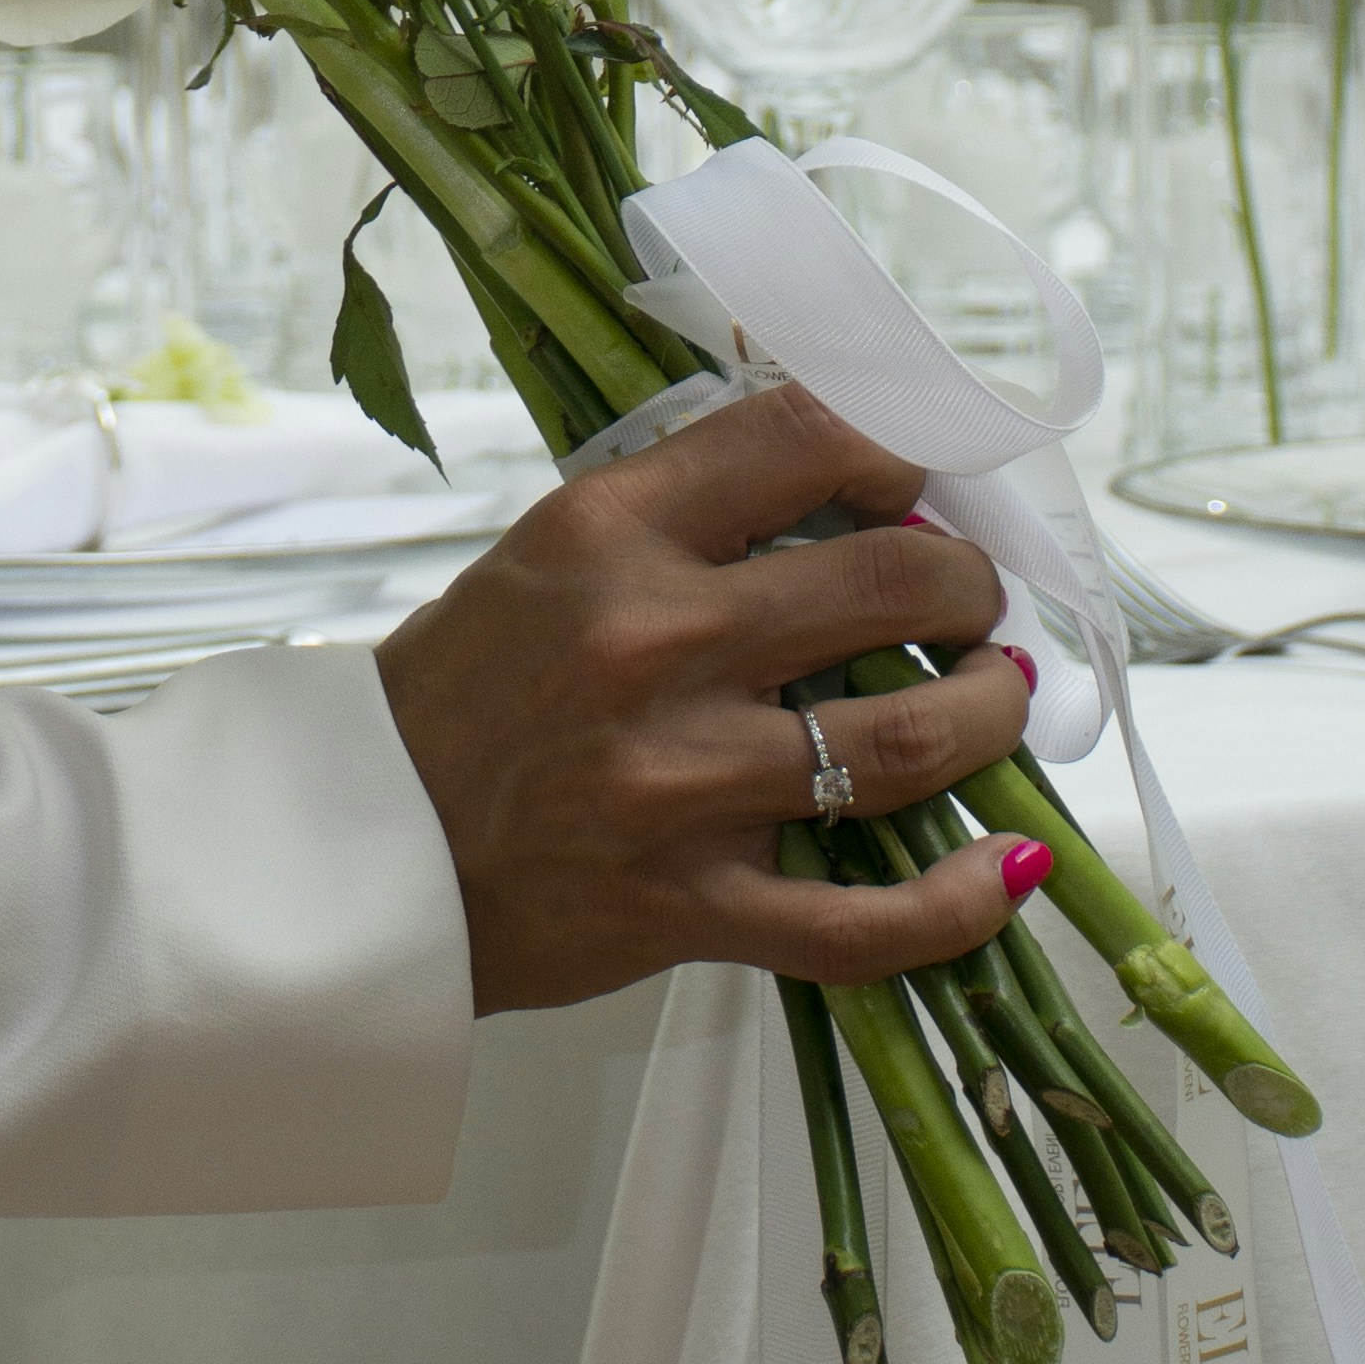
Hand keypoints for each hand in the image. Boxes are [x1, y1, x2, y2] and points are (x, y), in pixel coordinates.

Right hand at [374, 377, 1037, 1012]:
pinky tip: (1001, 866)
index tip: (920, 485)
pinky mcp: (690, 905)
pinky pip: (863, 924)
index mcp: (613, 535)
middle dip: (968, 588)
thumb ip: (689, 514)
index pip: (805, 440)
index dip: (902, 452)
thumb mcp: (553, 552)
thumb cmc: (467, 689)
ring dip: (988, 714)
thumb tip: (849, 485)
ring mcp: (679, 783)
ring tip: (996, 698)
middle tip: (971, 603)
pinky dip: (955, 902)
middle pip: (891, 586)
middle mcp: (653, 644)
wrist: (363, 849)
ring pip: (906, 741)